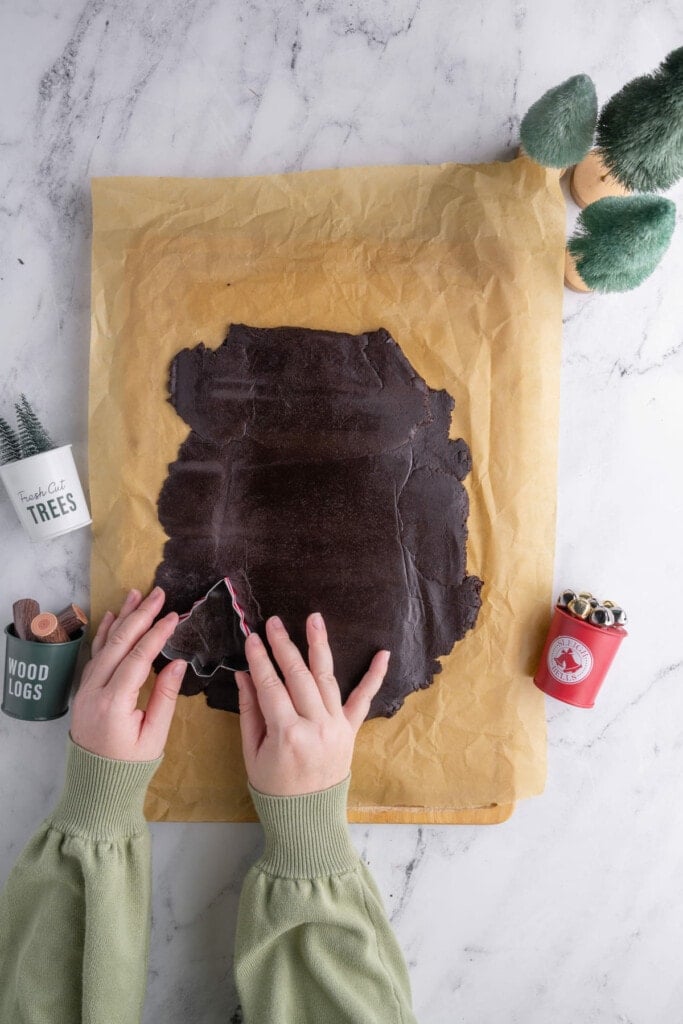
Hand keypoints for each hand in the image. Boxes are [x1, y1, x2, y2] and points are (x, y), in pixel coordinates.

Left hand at [70, 587, 186, 760]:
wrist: (97, 784)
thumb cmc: (131, 764)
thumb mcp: (155, 734)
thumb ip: (166, 696)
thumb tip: (178, 662)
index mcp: (115, 703)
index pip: (139, 658)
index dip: (157, 634)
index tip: (174, 616)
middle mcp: (95, 691)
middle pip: (119, 644)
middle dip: (140, 616)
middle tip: (158, 594)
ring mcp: (86, 689)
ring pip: (104, 645)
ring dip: (121, 618)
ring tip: (136, 594)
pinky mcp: (84, 690)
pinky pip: (94, 655)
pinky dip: (104, 634)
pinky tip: (112, 617)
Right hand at [234, 613, 388, 795]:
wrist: (307, 818)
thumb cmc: (274, 789)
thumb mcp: (253, 753)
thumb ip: (250, 711)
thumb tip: (244, 674)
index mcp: (287, 735)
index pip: (271, 686)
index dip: (260, 660)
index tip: (252, 638)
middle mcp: (315, 727)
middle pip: (298, 677)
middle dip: (283, 646)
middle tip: (273, 622)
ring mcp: (336, 727)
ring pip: (326, 678)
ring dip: (320, 646)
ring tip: (314, 619)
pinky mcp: (351, 731)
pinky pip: (364, 700)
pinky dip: (375, 677)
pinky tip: (383, 654)